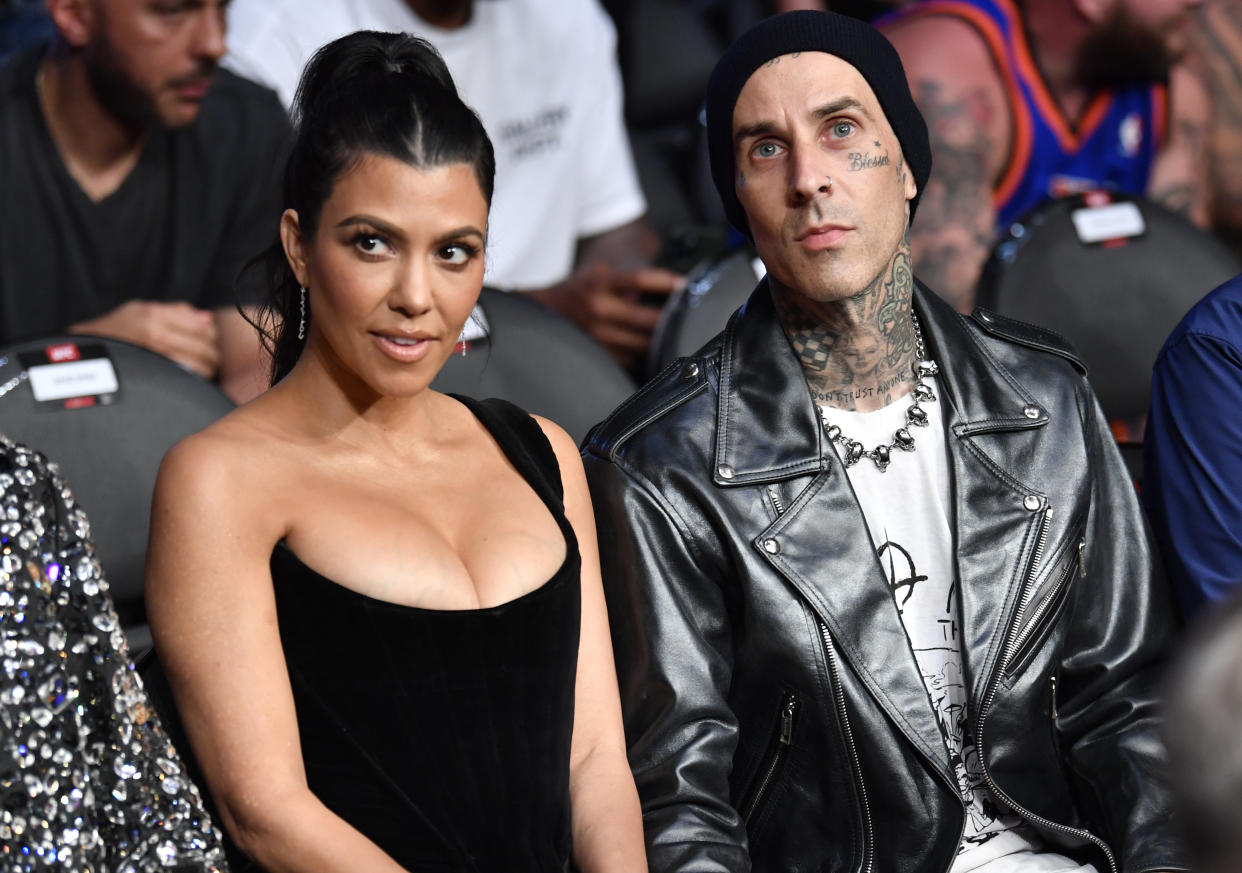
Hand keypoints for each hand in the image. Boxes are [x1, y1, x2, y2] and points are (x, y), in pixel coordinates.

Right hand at [70, 300, 220, 378]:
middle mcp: (155, 336)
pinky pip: (189, 380)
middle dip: (211, 354)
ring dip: (205, 369)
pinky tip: (186, 378)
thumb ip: (177, 312)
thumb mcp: (139, 310)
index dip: (211, 336)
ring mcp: (155, 359)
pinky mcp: (154, 378)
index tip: (206, 340)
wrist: (81, 357)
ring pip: (202, 367)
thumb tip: (209, 318)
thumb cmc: (113, 332)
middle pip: (207, 348)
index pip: (205, 328)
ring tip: (196, 369)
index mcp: (154, 316)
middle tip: (205, 357)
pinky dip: (195, 380)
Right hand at [531, 262, 683, 370]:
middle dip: (672, 318)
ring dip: (664, 340)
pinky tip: (661, 350)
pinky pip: (634, 359)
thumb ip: (630, 279)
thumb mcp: (603, 273)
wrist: (550, 310)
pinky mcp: (601, 354)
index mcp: (600, 284)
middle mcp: (598, 309)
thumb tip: (674, 288)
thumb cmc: (584, 288)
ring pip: (644, 343)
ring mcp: (598, 336)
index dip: (665, 282)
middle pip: (647, 318)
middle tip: (690, 315)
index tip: (685, 285)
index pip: (639, 280)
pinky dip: (650, 355)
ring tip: (680, 335)